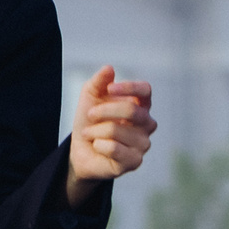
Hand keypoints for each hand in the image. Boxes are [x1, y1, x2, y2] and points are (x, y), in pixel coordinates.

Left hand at [66, 65, 155, 203]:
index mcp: (140, 106)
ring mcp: (143, 144)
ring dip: (95, 131)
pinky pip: (114, 148)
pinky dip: (98, 145)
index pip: (145, 91)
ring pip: (117, 130)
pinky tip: (98, 147)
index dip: (129, 87)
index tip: (110, 88)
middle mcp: (147, 124)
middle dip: (103, 111)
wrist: (81, 151)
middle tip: (89, 115)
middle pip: (131, 110)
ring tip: (91, 134)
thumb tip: (109, 68)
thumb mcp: (89, 98)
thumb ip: (98, 82)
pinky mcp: (135, 161)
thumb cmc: (90, 122)